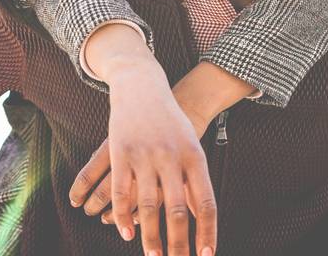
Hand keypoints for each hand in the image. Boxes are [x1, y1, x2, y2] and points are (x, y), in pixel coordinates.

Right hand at [69, 61, 215, 255]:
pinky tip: (126, 233)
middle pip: (176, 210)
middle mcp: (171, 157)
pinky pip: (120, 191)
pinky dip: (122, 215)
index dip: (207, 231)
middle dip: (177, 243)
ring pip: (147, 205)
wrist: (143, 87)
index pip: (206, 201)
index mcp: (194, 156)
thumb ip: (194, 181)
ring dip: (150, 237)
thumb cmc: (172, 123)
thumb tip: (202, 218)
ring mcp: (144, 155)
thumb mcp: (191, 146)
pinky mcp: (120, 152)